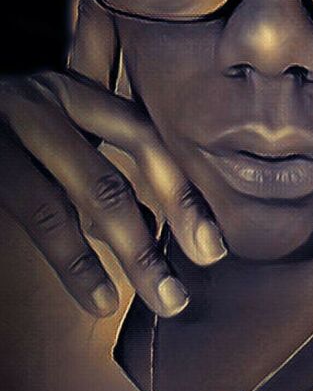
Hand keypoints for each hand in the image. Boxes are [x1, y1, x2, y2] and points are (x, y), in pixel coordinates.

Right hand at [0, 0, 224, 318]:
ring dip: (135, 253)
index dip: (182, 187)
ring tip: (167, 297)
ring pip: (89, 193)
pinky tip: (101, 297)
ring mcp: (10, 128)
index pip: (143, 135)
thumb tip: (150, 221)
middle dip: (171, 222)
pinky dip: (76, 262)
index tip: (214, 240)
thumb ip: (92, 162)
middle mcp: (43, 102)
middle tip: (208, 264)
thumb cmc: (0, 131)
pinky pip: (40, 214)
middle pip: (121, 166)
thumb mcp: (46, 131)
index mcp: (68, 92)